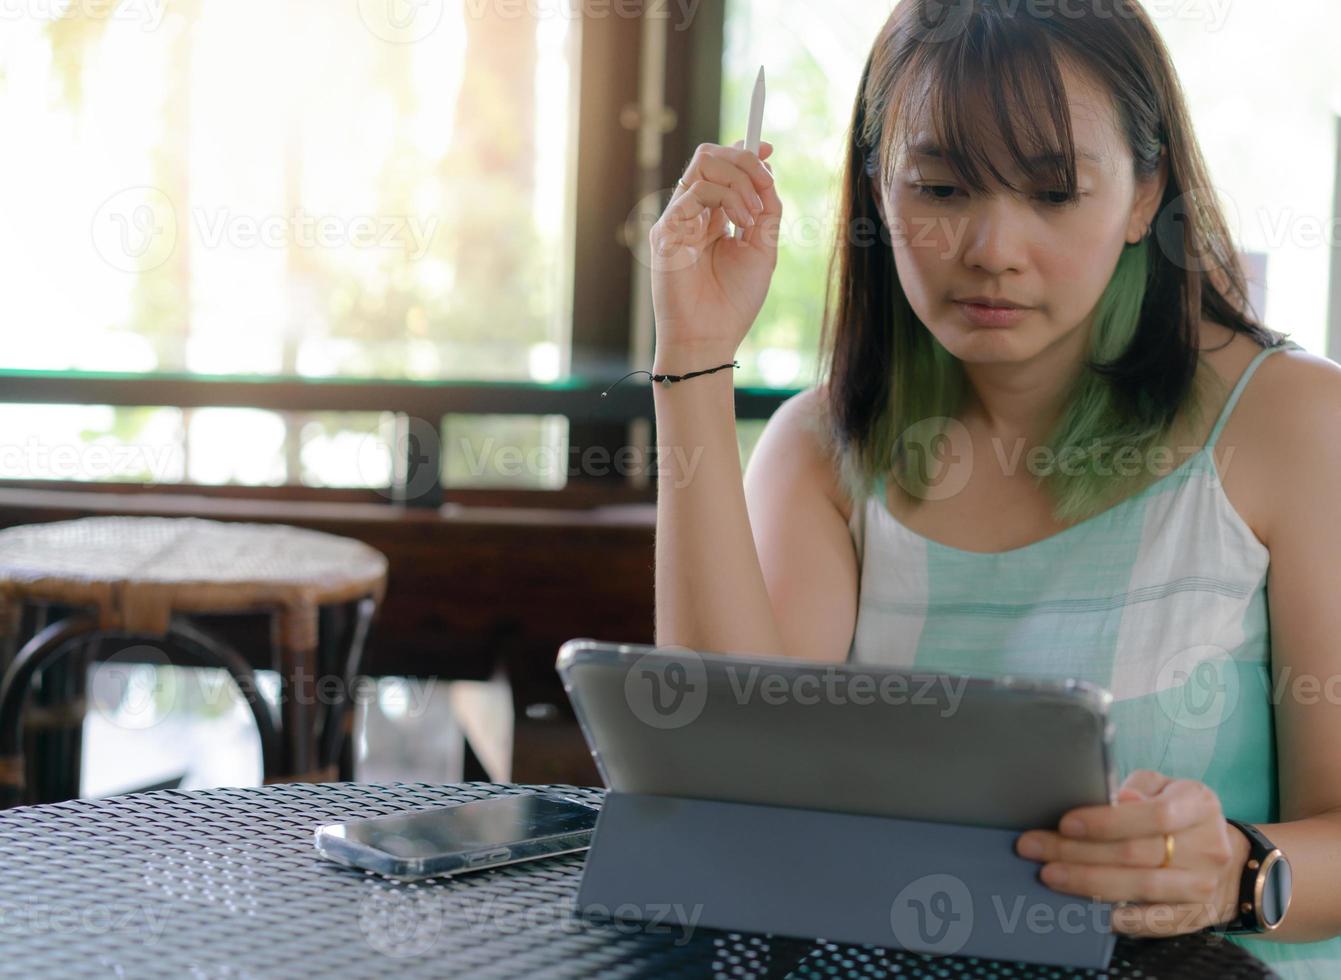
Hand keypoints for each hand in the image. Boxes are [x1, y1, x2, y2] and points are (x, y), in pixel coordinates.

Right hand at [649, 139, 781, 360]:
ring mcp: (677, 219)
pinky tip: (739, 225)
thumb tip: (767, 172)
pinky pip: (695, 192)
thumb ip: (766, 210)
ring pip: (704, 164)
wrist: (710, 337)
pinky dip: (726, 199)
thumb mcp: (763, 248)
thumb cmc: (734, 301)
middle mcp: (692, 214)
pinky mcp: (666, 230)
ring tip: (752, 218)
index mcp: (713, 217)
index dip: (744, 152)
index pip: (721, 168)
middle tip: (766, 181)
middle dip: (743, 160)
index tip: (767, 149)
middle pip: (709, 156)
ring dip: (739, 183)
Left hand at [1014, 769, 1250, 937]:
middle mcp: (1208, 847)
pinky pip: (1155, 922)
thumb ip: (1136, 789)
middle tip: (1035, 848)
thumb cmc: (1177, 813)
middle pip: (1136, 853)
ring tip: (1049, 875)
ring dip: (1088, 883)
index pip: (1155, 814)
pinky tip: (1087, 911)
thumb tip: (1114, 799)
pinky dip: (1120, 919)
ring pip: (1141, 887)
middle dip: (1077, 851)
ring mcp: (1203, 885)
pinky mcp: (1196, 916)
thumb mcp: (1163, 787)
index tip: (1065, 823)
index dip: (1106, 821)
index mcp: (1198, 804)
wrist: (1227, 860)